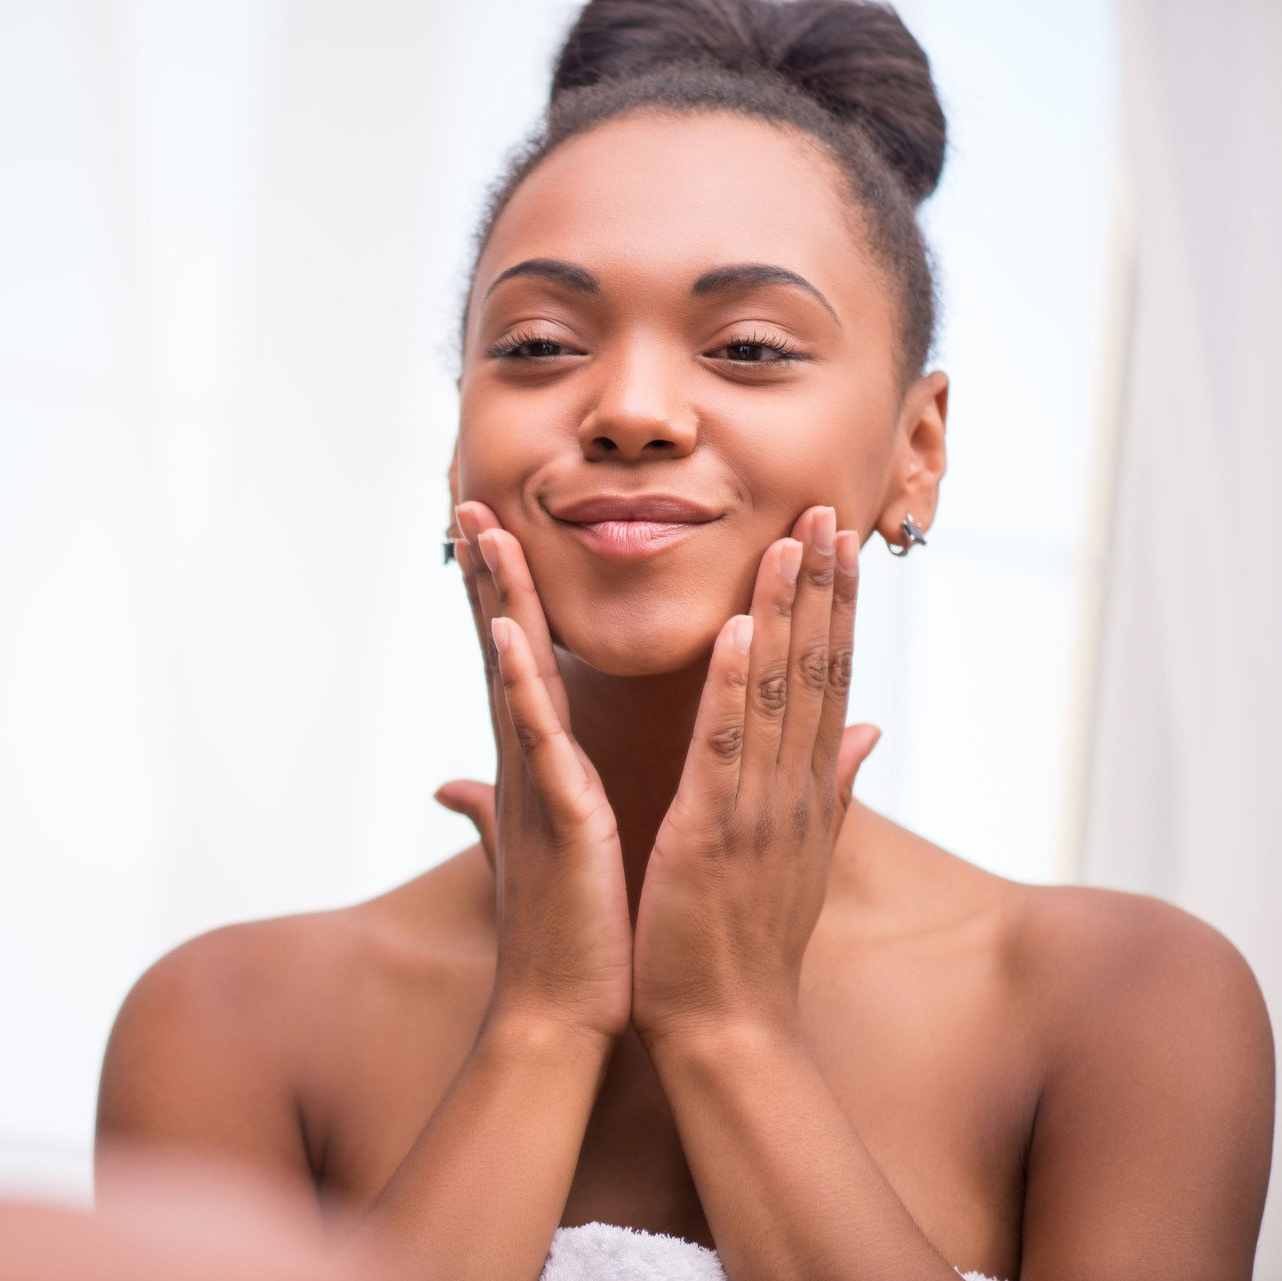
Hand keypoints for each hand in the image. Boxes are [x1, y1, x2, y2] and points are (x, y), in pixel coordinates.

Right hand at [439, 502, 632, 1046]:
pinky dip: (518, 686)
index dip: (506, 595)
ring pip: (511, 674)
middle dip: (488, 572)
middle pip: (503, 646)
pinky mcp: (557, 819)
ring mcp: (534, 786)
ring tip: (481, 528)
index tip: (496, 530)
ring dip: (496, 600)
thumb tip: (450, 788)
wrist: (559, 1015)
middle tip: (468, 496)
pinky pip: (535, 742)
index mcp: (539, 765)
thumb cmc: (561, 932)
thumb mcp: (537, 850)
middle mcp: (526, 763)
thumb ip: (498, 809)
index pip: (519, 661)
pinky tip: (506, 633)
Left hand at [631, 505, 878, 1050]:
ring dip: (785, 614)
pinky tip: (735, 631)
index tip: (840, 544)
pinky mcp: (711, 838)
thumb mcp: (802, 854)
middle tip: (830, 509)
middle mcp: (796, 790)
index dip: (838, 610)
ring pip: (778, 696)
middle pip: (817, 672)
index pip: (830, 682)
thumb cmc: (750, 940)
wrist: (729, 1030)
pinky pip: (724, 752)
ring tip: (791, 540)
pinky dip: (730, 690)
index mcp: (808, 791)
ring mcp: (759, 812)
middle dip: (823, 588)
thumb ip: (834, 785)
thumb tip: (867, 732)